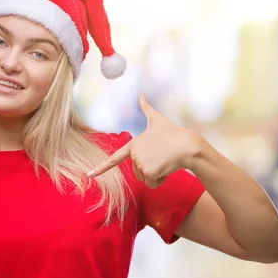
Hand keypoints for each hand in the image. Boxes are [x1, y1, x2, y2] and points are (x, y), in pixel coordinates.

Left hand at [88, 93, 202, 188]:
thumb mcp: (157, 119)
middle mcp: (134, 154)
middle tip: (162, 157)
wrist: (186, 144)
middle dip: (151, 169)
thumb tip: (141, 93)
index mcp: (134, 144)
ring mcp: (140, 163)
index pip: (115, 158)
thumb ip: (146, 108)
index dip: (101, 168)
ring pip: (146, 179)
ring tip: (165, 161)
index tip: (90, 175)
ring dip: (156, 174)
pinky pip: (152, 184)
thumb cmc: (174, 132)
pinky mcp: (148, 172)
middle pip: (138, 172)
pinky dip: (161, 179)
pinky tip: (167, 167)